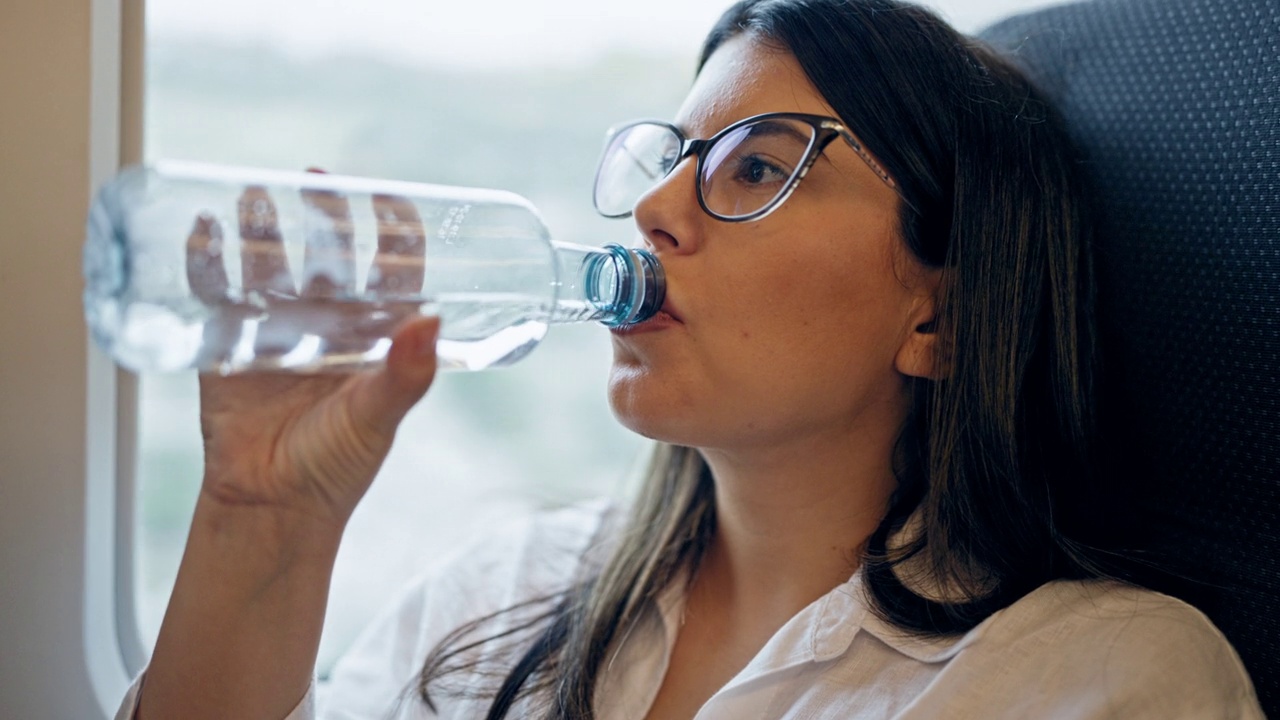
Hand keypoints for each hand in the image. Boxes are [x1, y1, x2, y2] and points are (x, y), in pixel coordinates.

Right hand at [185, 177, 436, 527]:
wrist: (270, 508)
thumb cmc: (335, 467)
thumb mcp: (378, 417)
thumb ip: (407, 374)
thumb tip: (432, 321)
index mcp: (375, 337)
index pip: (392, 269)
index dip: (392, 230)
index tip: (387, 195)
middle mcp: (329, 326)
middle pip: (329, 254)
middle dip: (323, 216)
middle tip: (315, 182)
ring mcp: (278, 332)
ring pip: (271, 266)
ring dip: (263, 231)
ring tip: (256, 198)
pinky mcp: (228, 347)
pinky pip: (216, 295)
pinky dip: (207, 263)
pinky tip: (204, 232)